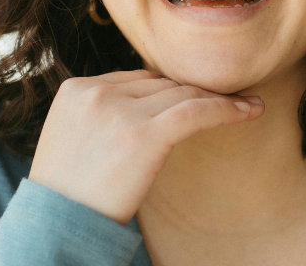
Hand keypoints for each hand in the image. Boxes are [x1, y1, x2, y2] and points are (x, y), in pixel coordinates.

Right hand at [27, 69, 263, 224]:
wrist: (55, 226)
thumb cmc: (67, 194)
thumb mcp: (71, 139)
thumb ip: (101, 115)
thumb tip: (148, 106)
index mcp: (76, 89)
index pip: (136, 78)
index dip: (168, 90)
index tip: (195, 98)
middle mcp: (96, 92)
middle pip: (161, 83)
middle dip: (194, 93)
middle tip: (228, 100)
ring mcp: (119, 111)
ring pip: (182, 94)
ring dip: (218, 98)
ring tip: (247, 104)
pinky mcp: (144, 133)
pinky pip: (197, 111)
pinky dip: (227, 109)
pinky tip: (250, 110)